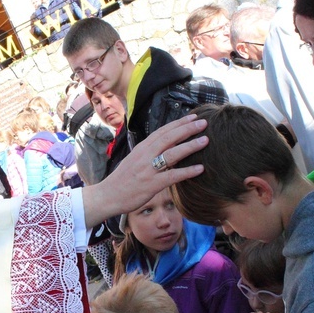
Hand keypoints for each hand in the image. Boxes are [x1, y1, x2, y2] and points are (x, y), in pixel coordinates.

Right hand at [82, 115, 206, 227]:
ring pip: (172, 154)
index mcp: (141, 148)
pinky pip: (173, 176)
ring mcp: (148, 169)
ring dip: (190, 146)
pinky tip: (200, 169)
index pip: (162, 131)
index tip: (193, 117)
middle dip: (187, 129)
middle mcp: (145, 155)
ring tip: (205, 140)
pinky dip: (187, 171)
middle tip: (204, 122)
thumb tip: (166, 148)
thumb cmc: (122, 180)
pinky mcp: (152, 184)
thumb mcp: (134, 161)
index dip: (178, 123)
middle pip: (169, 137)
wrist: (107, 196)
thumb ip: (149, 153)